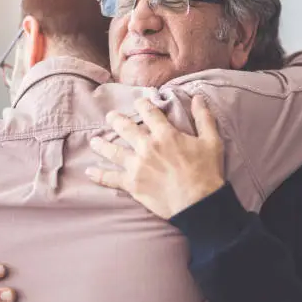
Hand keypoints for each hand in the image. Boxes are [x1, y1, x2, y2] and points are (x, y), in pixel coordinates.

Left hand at [86, 95, 224, 218]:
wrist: (198, 204)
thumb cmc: (206, 172)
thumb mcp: (211, 141)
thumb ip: (204, 118)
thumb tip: (198, 98)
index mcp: (165, 134)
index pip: (149, 112)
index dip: (143, 104)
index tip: (139, 102)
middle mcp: (147, 147)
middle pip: (125, 128)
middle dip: (116, 120)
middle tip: (111, 117)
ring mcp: (137, 166)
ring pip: (114, 151)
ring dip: (102, 144)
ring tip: (94, 141)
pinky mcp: (132, 184)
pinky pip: (111, 178)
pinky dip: (99, 175)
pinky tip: (89, 171)